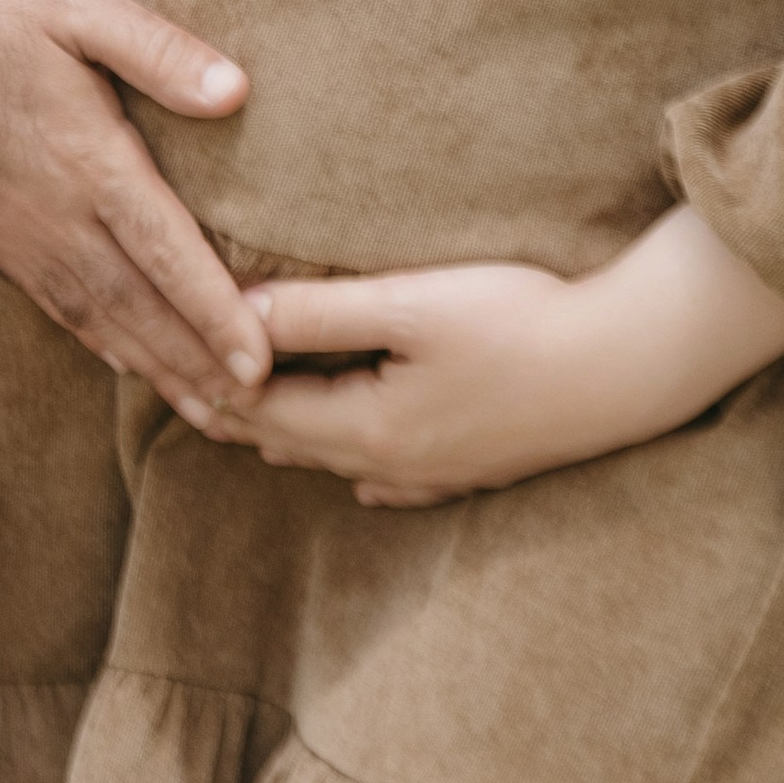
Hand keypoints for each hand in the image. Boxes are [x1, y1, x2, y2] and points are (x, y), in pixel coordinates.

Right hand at [0, 0, 270, 425]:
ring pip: (98, 318)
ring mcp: (19, 231)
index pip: (165, 252)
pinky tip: (124, 359)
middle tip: (254, 412)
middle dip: (197, 363)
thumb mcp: (72, 3)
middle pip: (138, 306)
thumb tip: (235, 91)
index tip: (259, 362)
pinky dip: (99, 342)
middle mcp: (56, 213)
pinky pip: (55, 304)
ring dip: (156, 366)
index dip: (215, 312)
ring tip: (204, 408)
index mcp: (88, 159)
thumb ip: (155, 49)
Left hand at [210, 206, 783, 506]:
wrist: (632, 365)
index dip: (200, 380)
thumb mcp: (410, 305)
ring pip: (335, 457)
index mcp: (366, 428)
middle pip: (286, 439)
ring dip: (284, 428)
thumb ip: (319, 311)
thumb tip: (235, 313)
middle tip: (172, 376)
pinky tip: (354, 461)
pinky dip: (354, 455)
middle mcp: (392, 465)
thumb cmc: (524, 322)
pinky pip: (395, 477)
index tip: (151, 350)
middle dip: (229, 408)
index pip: (254, 410)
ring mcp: (438, 474)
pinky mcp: (477, 466)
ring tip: (239, 403)